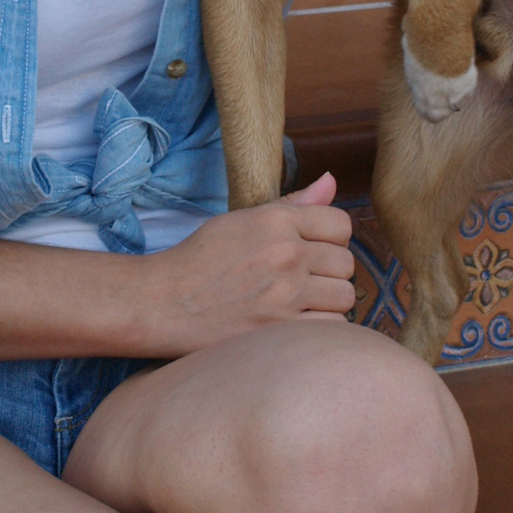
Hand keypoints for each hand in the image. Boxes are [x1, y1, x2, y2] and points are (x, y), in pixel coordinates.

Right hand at [146, 172, 355, 355]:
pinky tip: (297, 324)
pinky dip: (321, 329)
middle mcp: (286, 253)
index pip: (341, 224)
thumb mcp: (243, 219)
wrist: (165, 301)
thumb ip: (293, 204)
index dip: (331, 238)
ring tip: (302, 303)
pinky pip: (332, 329)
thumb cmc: (202, 258)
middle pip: (347, 263)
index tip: (314, 250)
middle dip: (330, 272)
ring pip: (345, 296)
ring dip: (329, 302)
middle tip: (305, 280)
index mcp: (277, 221)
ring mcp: (286, 294)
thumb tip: (331, 181)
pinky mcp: (281, 331)